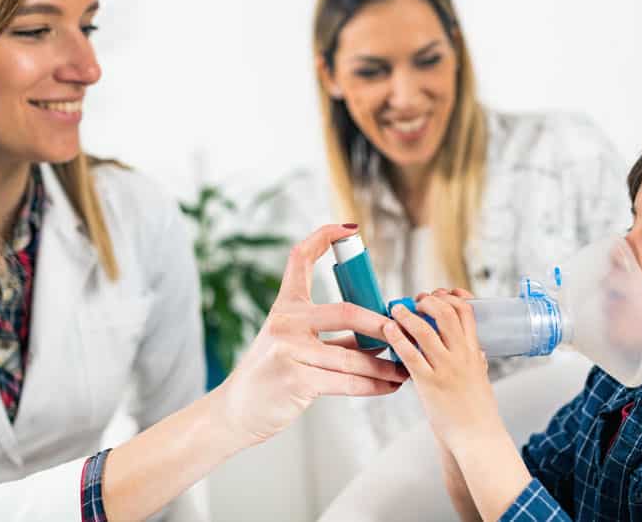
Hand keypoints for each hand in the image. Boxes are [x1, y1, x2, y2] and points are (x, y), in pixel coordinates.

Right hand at [215, 224, 407, 445]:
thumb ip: (331, 335)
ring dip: (385, 365)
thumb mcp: (293, 343)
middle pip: (345, 311)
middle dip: (381, 323)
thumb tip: (379, 331)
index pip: (301, 258)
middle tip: (404, 330)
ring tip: (405, 368)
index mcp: (285, 305)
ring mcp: (288, 349)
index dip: (324, 236)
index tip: (350, 229)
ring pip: (352, 356)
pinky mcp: (295, 379)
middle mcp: (286, 321)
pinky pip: (346, 382)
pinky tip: (389, 385)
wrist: (237, 411)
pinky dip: (373, 385)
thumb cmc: (273, 374)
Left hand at [383, 288, 502, 453]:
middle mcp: (461, 356)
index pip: (466, 312)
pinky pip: (410, 355)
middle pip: (446, 314)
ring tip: (396, 309)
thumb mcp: (482, 378)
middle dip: (428, 301)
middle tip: (416, 300)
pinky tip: (388, 330)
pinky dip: (397, 338)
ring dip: (407, 315)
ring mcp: (445, 369)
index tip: (439, 294)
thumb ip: (477, 361)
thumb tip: (477, 350)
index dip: (450, 297)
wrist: (477, 438)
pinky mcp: (429, 384)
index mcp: (474, 352)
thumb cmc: (478, 411)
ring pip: (425, 331)